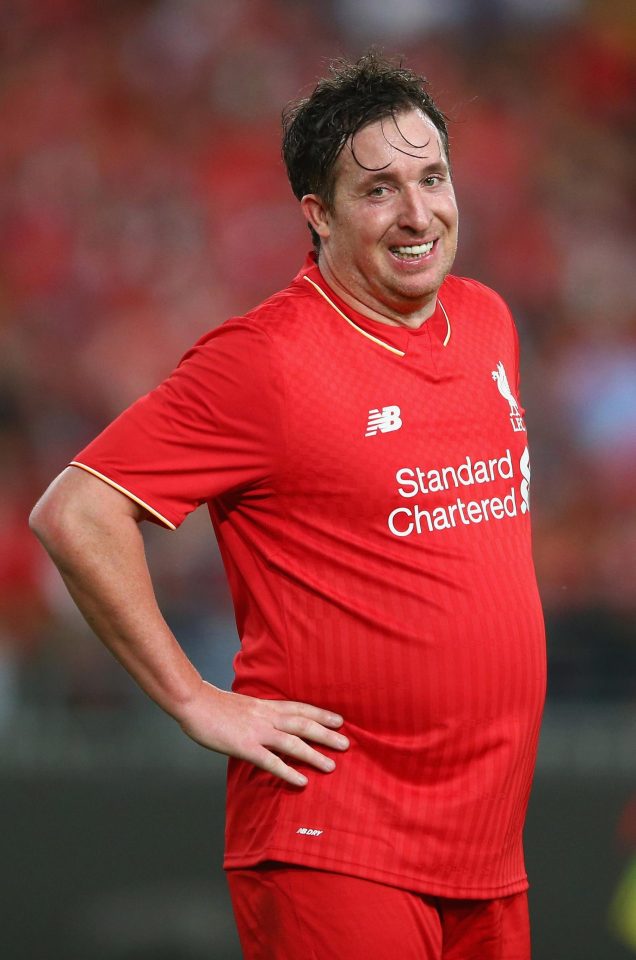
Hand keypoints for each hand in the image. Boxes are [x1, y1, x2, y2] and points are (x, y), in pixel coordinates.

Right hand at [176, 681, 348, 786]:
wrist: (194, 703)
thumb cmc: (215, 705)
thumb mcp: (243, 704)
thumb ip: (259, 713)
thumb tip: (270, 722)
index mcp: (266, 706)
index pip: (300, 708)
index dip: (320, 714)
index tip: (339, 720)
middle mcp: (266, 717)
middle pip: (303, 724)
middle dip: (326, 734)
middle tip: (346, 743)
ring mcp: (257, 732)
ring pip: (292, 743)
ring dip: (314, 754)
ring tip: (331, 766)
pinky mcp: (245, 747)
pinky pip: (271, 761)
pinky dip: (288, 771)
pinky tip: (302, 781)